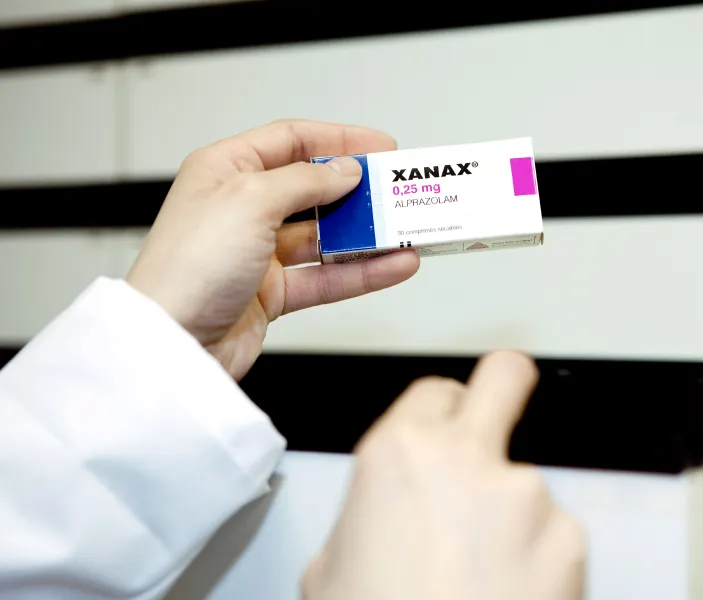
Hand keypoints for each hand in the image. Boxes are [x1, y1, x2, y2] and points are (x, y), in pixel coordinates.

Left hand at [127, 120, 419, 378]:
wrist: (171, 345)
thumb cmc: (187, 267)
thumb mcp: (250, 200)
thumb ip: (305, 181)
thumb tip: (344, 170)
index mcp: (225, 170)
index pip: (291, 140)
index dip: (339, 140)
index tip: (380, 148)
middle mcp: (241, 207)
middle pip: (313, 189)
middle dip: (358, 191)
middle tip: (397, 192)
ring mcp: (258, 252)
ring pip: (325, 237)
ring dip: (366, 236)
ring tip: (405, 232)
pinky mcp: (272, 293)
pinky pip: (326, 276)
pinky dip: (361, 272)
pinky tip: (394, 266)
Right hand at [302, 351, 585, 599]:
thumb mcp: (332, 568)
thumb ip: (368, 517)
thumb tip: (382, 520)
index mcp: (399, 454)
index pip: (435, 391)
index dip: (438, 416)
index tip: (443, 433)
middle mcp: (468, 459)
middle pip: (505, 377)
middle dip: (504, 386)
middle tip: (501, 407)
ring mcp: (527, 494)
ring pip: (525, 480)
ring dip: (510, 513)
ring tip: (483, 571)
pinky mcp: (569, 538)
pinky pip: (553, 531)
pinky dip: (538, 556)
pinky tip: (509, 591)